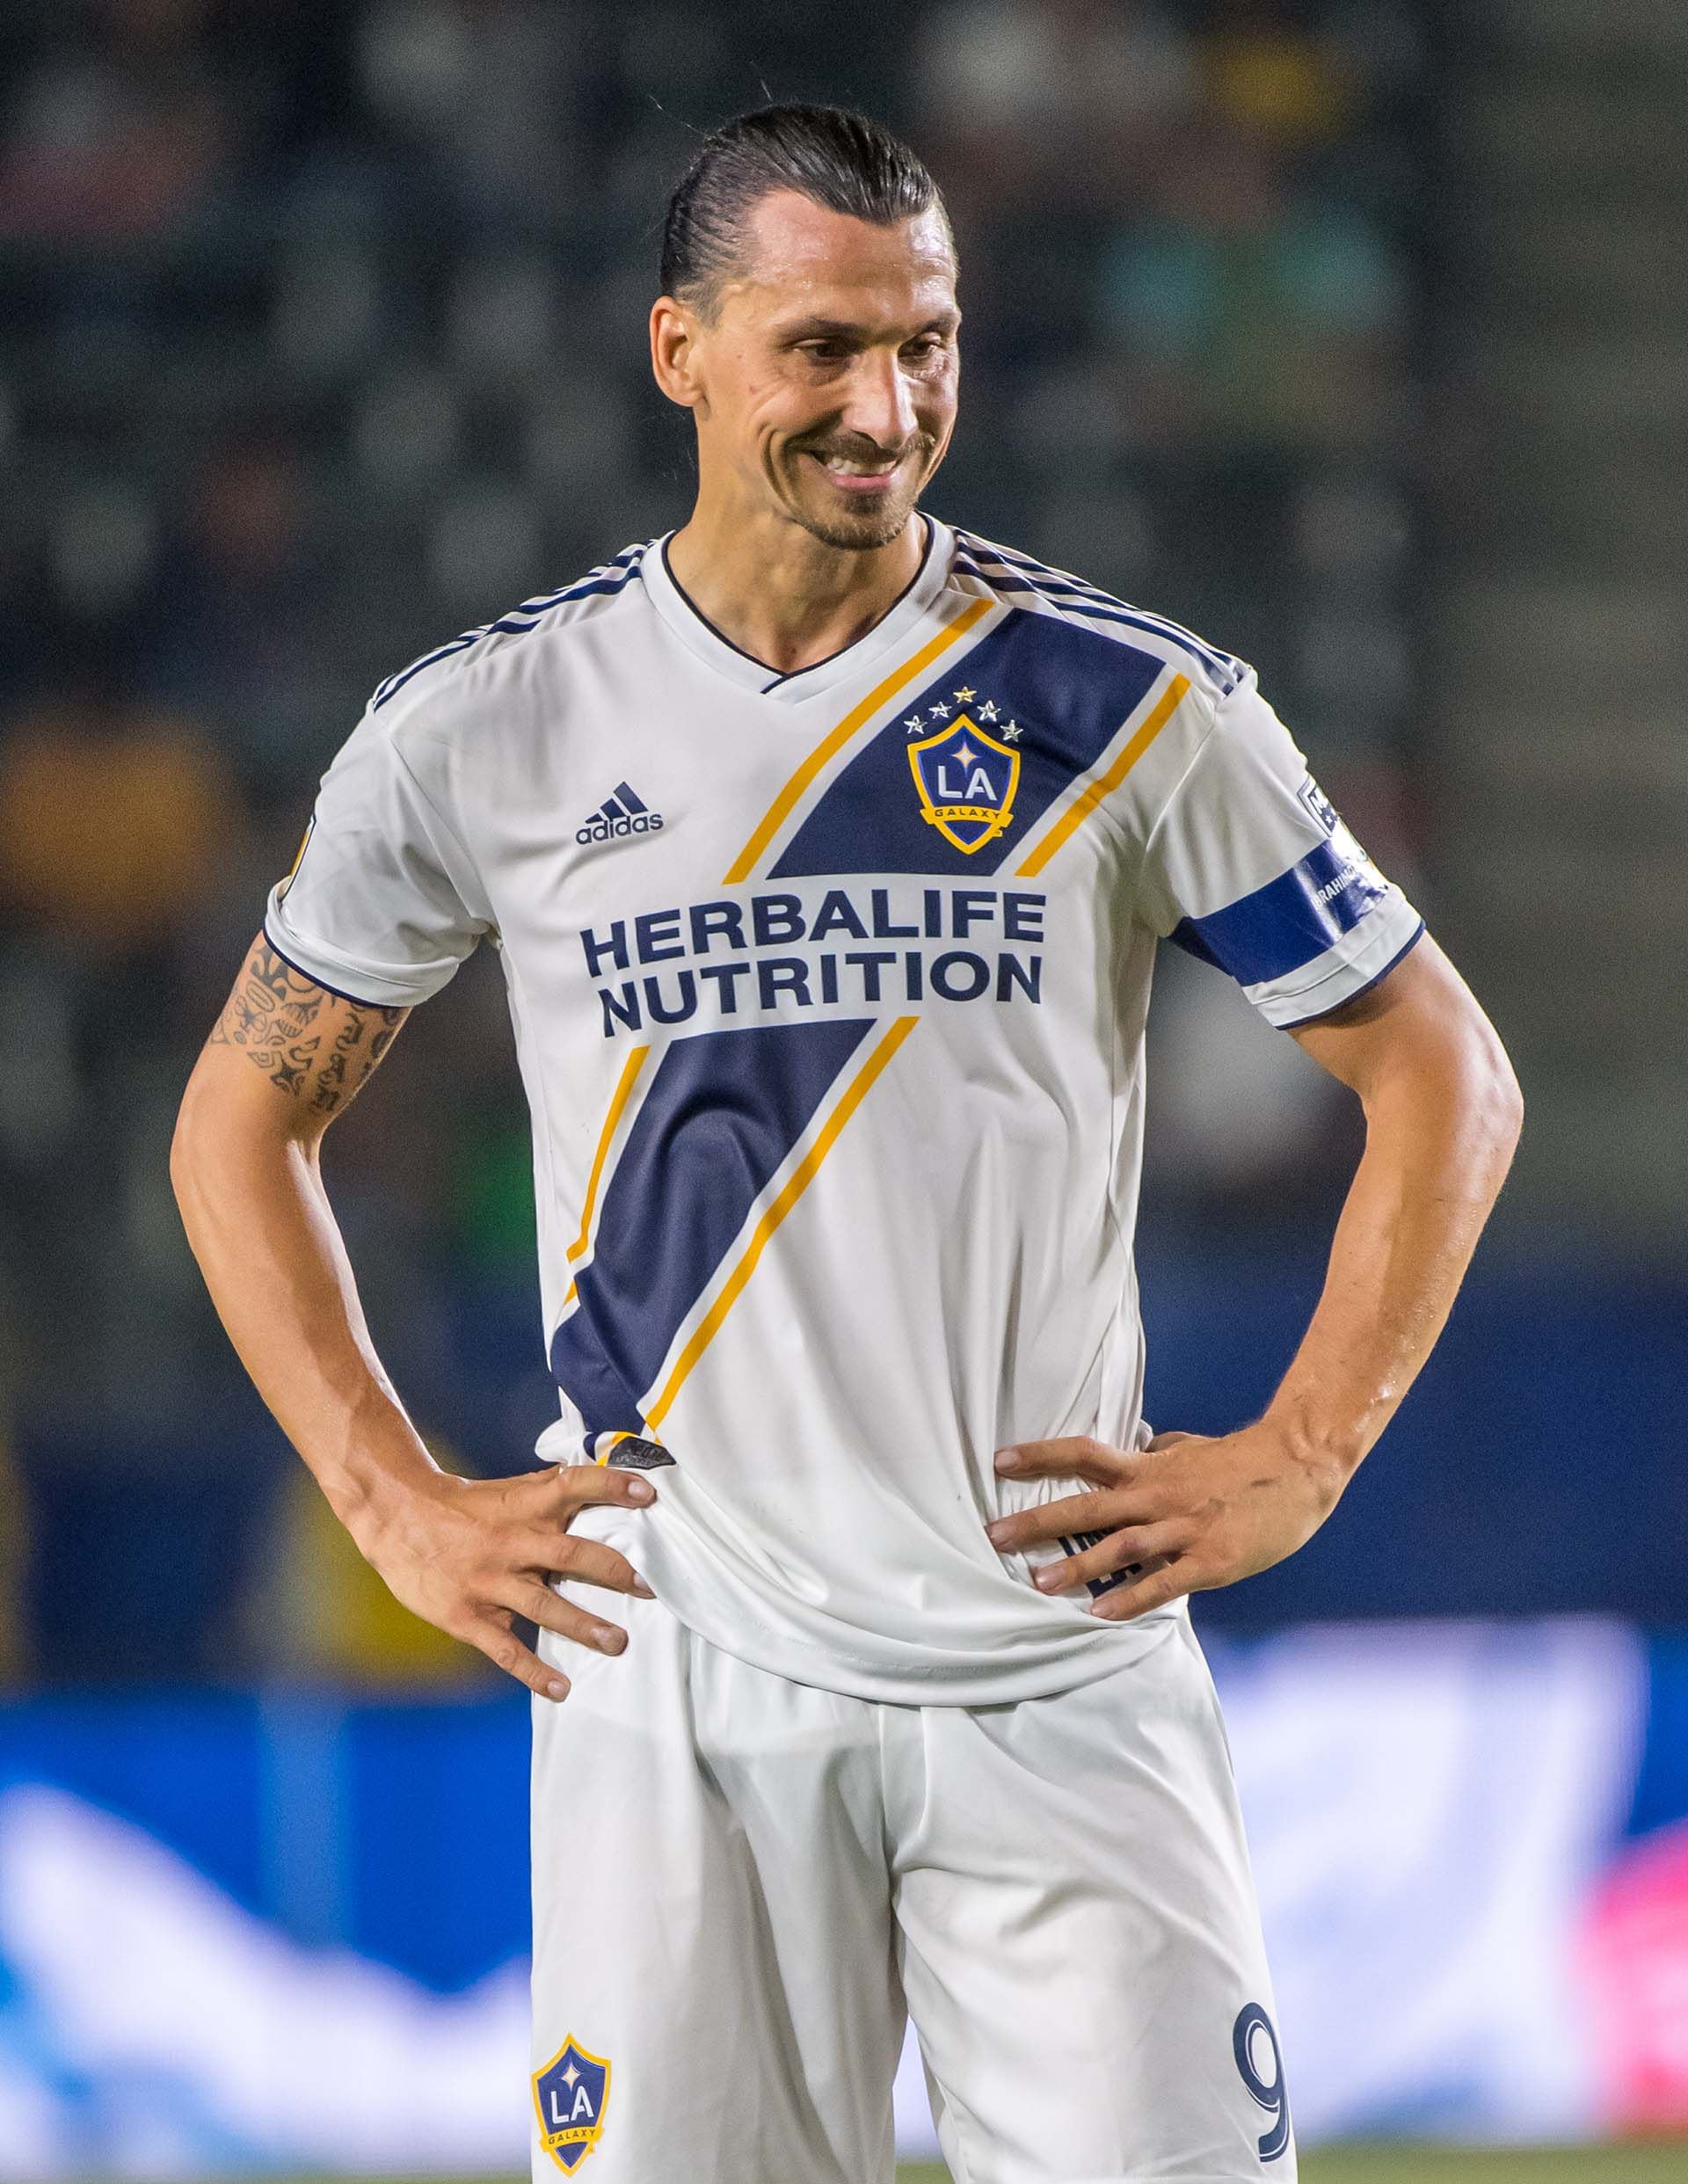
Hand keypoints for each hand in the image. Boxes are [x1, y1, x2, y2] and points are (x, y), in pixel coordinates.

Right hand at [350, 1463, 658, 1698]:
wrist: (396, 1518)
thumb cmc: (463, 1506)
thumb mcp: (508, 1492)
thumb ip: (550, 1495)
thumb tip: (605, 1488)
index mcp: (524, 1506)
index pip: (574, 1485)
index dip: (611, 1486)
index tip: (646, 1494)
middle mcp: (511, 1541)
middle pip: (569, 1553)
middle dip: (612, 1571)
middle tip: (647, 1587)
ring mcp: (488, 1581)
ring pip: (544, 1605)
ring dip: (584, 1625)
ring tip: (618, 1642)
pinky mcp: (467, 1616)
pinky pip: (506, 1649)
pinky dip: (533, 1671)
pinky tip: (561, 1689)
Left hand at [985, 1425, 1344, 1619]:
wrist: (1300, 1468)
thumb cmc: (1243, 1460)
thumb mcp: (1191, 1448)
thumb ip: (1158, 1453)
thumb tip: (1138, 1446)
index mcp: (1149, 1468)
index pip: (1083, 1454)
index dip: (1039, 1456)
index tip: (999, 1461)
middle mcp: (1157, 1495)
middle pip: (1087, 1506)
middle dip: (1038, 1521)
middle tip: (994, 1535)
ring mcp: (1182, 1529)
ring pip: (1119, 1548)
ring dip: (1076, 1567)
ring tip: (1037, 1583)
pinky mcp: (1209, 1560)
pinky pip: (1163, 1582)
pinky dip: (1130, 1598)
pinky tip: (1100, 1614)